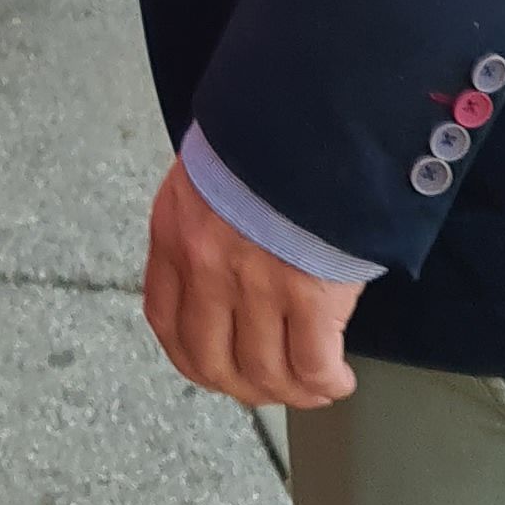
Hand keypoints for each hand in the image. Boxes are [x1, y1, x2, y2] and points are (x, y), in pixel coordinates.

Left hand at [142, 159, 360, 411]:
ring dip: (292, 392)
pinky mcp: (310, 294)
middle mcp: (205, 267)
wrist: (313, 112)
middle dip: (245, 388)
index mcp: (174, 233)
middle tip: (274, 387)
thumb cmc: (265, 136)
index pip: (166, 321)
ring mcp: (256, 284)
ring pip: (265, 373)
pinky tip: (338, 379)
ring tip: (316, 386)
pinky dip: (326, 382)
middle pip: (213, 363)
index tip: (219, 370)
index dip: (194, 359)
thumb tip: (221, 272)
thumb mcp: (208, 172)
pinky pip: (312, 364)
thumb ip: (202, 222)